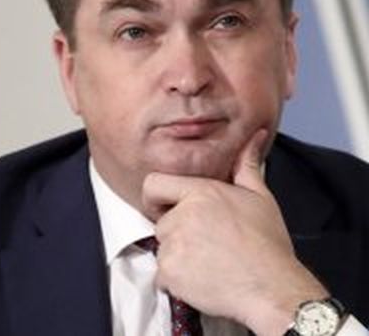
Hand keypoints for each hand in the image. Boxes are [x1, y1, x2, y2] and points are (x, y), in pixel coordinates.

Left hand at [142, 129, 328, 335]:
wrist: (272, 288)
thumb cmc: (267, 245)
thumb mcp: (260, 197)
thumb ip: (247, 164)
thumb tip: (255, 137)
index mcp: (201, 192)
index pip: (153, 184)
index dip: (157, 197)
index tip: (167, 208)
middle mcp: (183, 215)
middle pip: (161, 221)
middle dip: (175, 232)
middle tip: (202, 242)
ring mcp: (174, 244)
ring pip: (161, 249)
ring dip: (177, 258)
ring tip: (207, 262)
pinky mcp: (170, 273)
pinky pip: (161, 276)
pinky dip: (176, 281)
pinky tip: (202, 279)